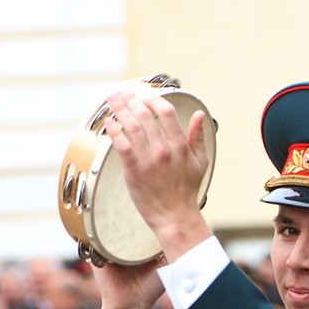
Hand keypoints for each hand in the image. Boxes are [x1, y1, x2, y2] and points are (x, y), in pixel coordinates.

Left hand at [104, 90, 212, 260]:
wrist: (174, 216)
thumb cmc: (187, 191)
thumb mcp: (200, 162)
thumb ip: (198, 137)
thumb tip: (199, 115)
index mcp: (180, 146)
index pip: (166, 112)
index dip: (153, 99)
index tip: (144, 95)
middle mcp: (164, 150)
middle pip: (145, 115)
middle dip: (131, 100)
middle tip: (122, 93)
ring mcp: (148, 160)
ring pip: (131, 126)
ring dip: (120, 110)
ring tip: (112, 100)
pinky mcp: (134, 170)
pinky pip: (121, 144)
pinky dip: (114, 130)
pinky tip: (109, 122)